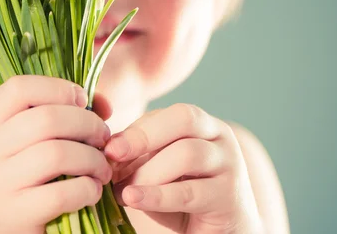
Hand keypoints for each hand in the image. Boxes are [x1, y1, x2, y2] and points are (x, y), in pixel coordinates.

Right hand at [0, 76, 112, 233]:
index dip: (58, 88)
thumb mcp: (40, 140)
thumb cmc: (34, 176)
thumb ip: (68, 112)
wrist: (11, 231)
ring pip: (57, 154)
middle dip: (88, 124)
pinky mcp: (12, 215)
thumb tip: (103, 104)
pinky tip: (92, 191)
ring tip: (102, 168)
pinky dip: (88, 189)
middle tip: (103, 137)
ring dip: (92, 159)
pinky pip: (62, 193)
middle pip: (47, 118)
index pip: (18, 87)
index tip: (82, 101)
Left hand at [104, 103, 263, 233]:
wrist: (224, 232)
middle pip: (184, 118)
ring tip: (124, 190)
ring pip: (187, 154)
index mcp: (204, 125)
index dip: (135, 130)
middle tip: (111, 155)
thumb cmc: (186, 197)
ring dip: (147, 172)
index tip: (107, 150)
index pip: (167, 114)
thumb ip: (141, 155)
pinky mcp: (228, 197)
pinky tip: (133, 199)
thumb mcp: (161, 169)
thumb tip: (107, 149)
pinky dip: (156, 195)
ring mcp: (230, 165)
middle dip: (143, 136)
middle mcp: (221, 138)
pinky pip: (188, 192)